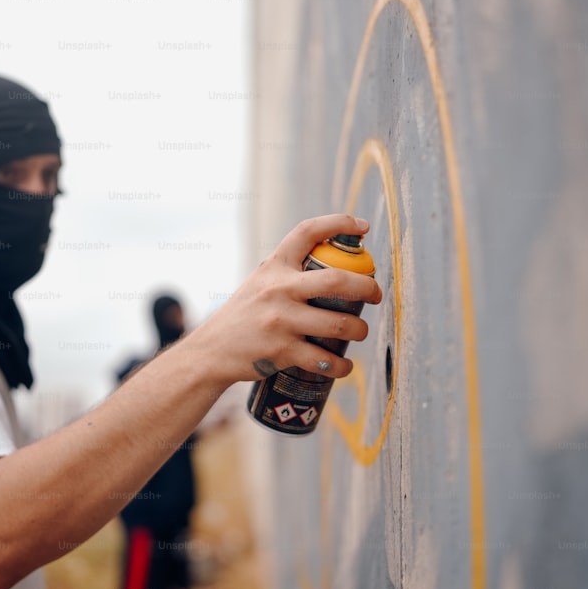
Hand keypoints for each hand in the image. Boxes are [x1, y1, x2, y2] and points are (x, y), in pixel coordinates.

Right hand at [185, 214, 382, 385]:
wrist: (211, 351)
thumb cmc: (244, 316)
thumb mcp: (260, 283)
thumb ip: (290, 274)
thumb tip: (337, 270)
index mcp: (275, 265)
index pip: (308, 232)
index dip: (339, 223)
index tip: (362, 226)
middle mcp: (278, 288)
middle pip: (337, 280)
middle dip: (366, 287)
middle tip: (376, 294)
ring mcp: (280, 320)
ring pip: (338, 324)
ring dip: (359, 330)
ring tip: (359, 333)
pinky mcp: (281, 350)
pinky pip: (324, 359)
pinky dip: (341, 365)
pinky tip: (344, 365)